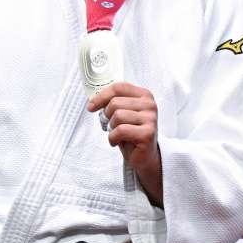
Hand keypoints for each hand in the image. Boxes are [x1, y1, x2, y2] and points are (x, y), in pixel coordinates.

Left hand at [88, 81, 162, 205]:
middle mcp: (150, 105)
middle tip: (111, 125)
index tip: (91, 107)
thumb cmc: (131, 132)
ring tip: (117, 134)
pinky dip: (113, 138)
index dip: (101, 96)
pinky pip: (121, 130)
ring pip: (117, 116)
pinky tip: (117, 141)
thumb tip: (93, 101)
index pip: (119, 87)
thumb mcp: (123, 113)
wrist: (143, 155)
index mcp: (144, 95)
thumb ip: (113, 102)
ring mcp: (150, 119)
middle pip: (115, 102)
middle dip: (107, 116)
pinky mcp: (148, 133)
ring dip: (111, 128)